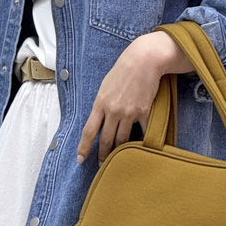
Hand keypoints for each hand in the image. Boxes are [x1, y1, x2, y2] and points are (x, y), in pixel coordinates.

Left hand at [76, 31, 192, 165]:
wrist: (143, 60)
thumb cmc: (123, 70)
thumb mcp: (105, 86)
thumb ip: (101, 104)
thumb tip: (99, 120)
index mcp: (99, 103)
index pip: (89, 131)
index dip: (84, 147)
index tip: (81, 159)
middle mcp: (113, 111)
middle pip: (106, 140)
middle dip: (103, 154)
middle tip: (102, 165)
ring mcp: (129, 113)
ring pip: (123, 139)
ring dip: (120, 151)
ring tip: (119, 158)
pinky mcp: (144, 112)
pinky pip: (143, 132)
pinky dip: (142, 141)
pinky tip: (142, 148)